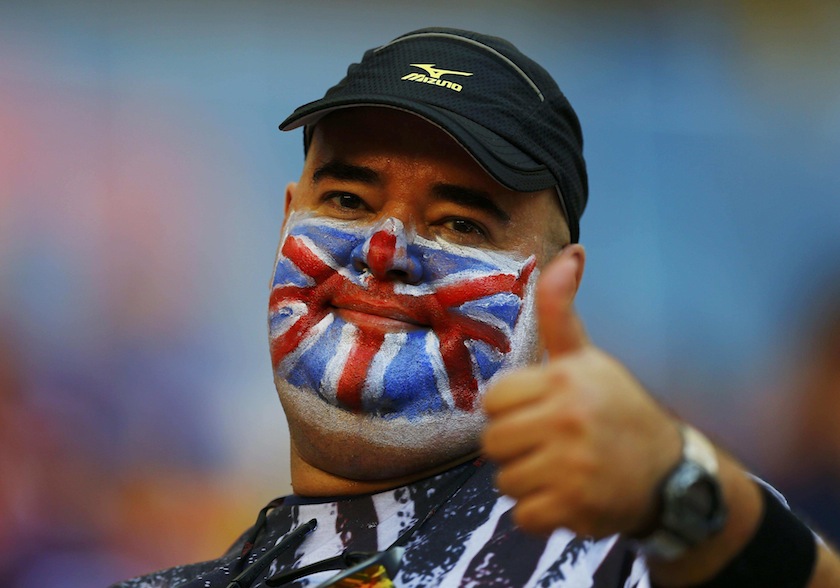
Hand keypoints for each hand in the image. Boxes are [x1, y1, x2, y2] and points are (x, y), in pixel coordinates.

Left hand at [482, 247, 681, 537]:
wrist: (669, 473)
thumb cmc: (618, 409)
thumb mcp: (589, 358)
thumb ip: (562, 310)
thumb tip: (569, 251)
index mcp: (565, 379)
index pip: (493, 401)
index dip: (510, 410)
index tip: (537, 412)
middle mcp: (568, 419)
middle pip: (491, 443)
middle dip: (515, 448)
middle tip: (548, 445)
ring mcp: (572, 466)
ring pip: (504, 481)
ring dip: (527, 482)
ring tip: (560, 470)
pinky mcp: (576, 507)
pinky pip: (523, 516)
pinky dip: (540, 514)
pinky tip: (567, 497)